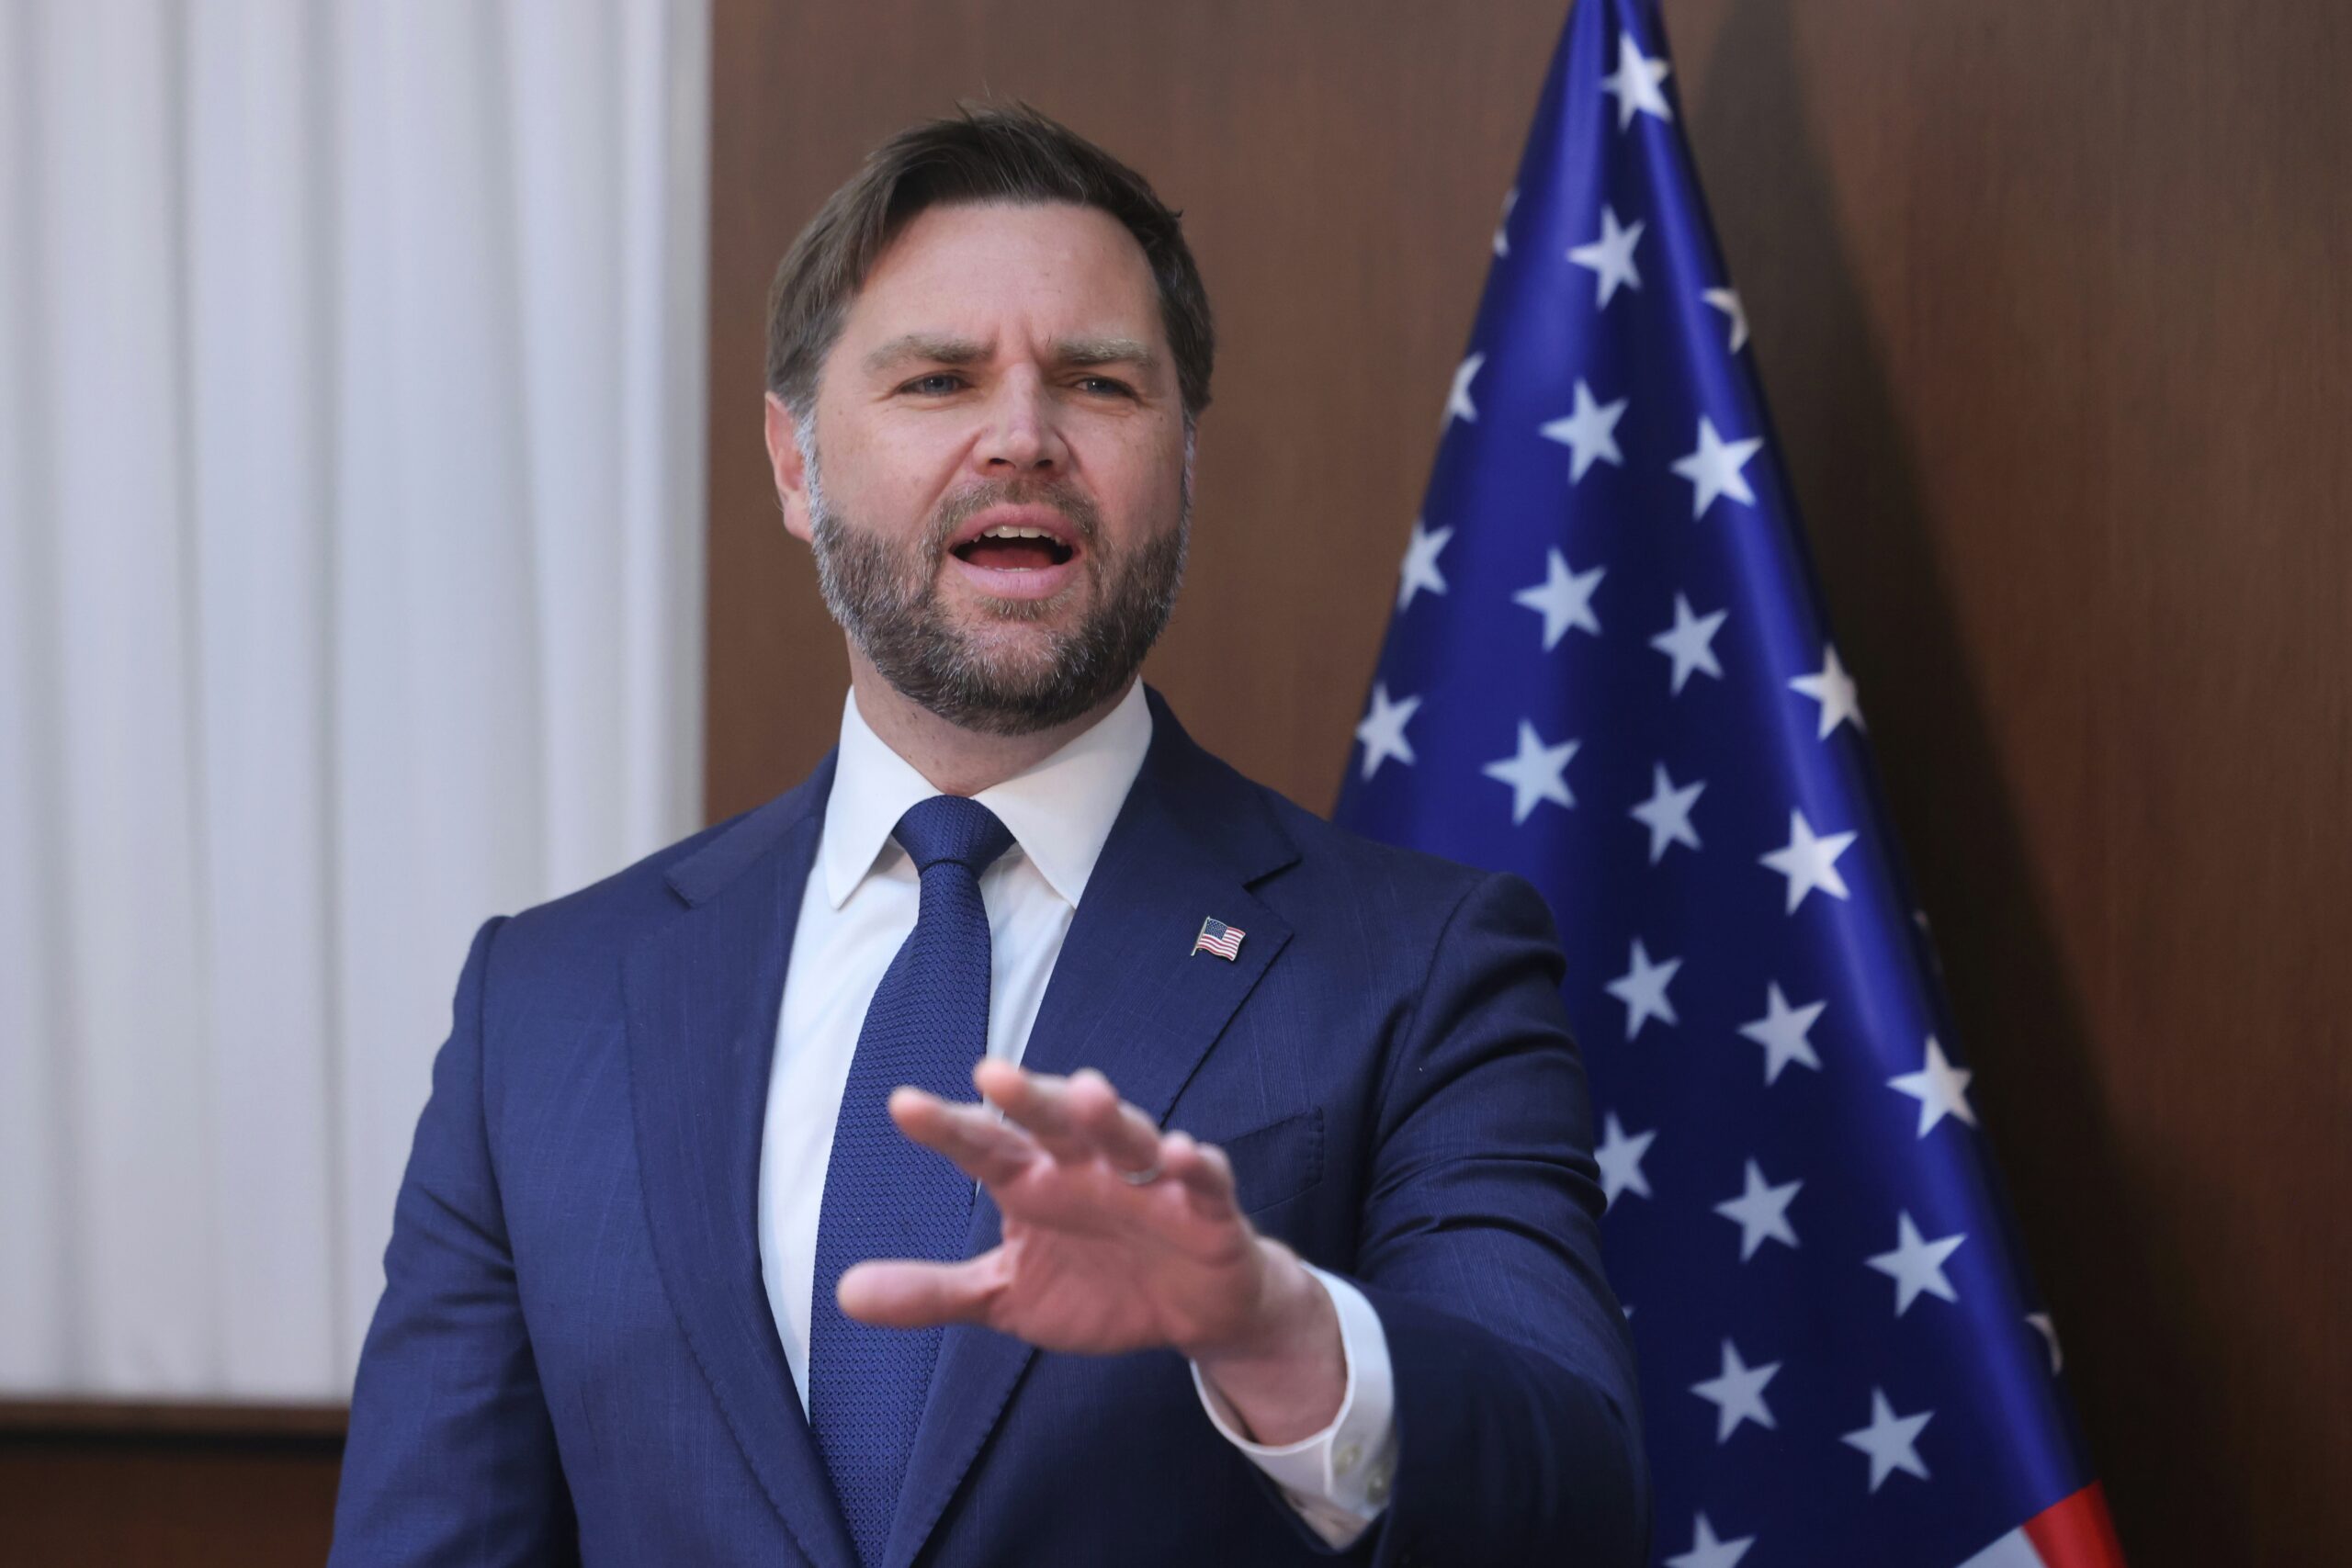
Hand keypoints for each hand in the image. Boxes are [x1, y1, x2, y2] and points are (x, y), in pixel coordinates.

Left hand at [837, 1060, 1344, 1438]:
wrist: (1191, 1314)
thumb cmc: (1096, 1286)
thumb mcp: (1006, 1296)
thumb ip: (933, 1291)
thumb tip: (841, 1293)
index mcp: (1035, 1181)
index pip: (984, 1146)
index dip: (947, 1127)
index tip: (903, 1106)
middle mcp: (1088, 1168)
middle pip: (1055, 1123)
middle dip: (1029, 1097)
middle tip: (994, 1074)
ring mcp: (1149, 1183)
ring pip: (1129, 1137)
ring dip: (1110, 1116)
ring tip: (1088, 1094)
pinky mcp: (1208, 1211)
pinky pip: (1205, 1182)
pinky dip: (1196, 1166)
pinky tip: (1182, 1154)